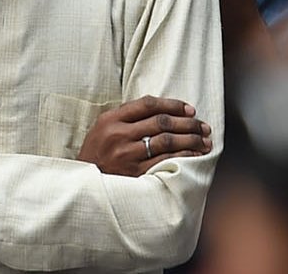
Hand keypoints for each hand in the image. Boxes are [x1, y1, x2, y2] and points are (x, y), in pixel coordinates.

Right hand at [77, 96, 212, 176]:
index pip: (148, 104)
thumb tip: (164, 109)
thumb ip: (127, 116)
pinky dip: (183, 156)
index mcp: (111, 119)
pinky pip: (165, 160)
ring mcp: (127, 154)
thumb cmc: (97, 152)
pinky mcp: (135, 173)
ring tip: (204, 140)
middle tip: (203, 126)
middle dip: (188, 123)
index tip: (190, 109)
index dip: (173, 104)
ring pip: (167, 141)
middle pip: (161, 122)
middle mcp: (119, 135)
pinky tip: (194, 155)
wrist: (83, 184)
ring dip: (190, 139)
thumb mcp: (103, 127)